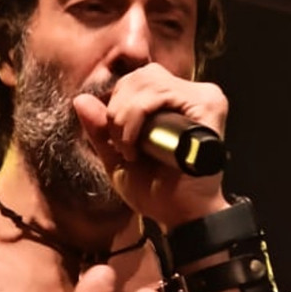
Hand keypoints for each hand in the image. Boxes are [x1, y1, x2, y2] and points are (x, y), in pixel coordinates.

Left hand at [71, 64, 229, 231]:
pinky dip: (138, 115)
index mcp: (172, 103)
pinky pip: (162, 92)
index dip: (118, 101)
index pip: (138, 79)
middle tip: (121, 145)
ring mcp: (203, 97)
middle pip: (141, 75)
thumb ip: (100, 130)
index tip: (116, 137)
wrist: (179, 216)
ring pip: (148, 81)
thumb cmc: (155, 191)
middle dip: (118, 108)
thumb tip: (80, 99)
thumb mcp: (117, 158)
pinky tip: (138, 146)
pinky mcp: (209, 105)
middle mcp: (190, 95)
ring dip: (126, 116)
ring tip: (131, 150)